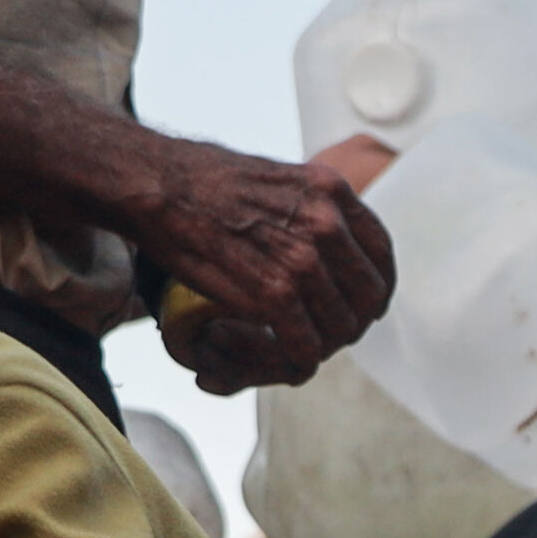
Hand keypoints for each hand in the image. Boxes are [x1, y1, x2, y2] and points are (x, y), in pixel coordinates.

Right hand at [154, 131, 401, 388]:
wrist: (156, 185)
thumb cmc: (203, 182)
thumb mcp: (279, 178)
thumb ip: (311, 209)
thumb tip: (332, 243)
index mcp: (331, 191)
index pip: (380, 252)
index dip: (377, 287)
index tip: (366, 304)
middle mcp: (326, 222)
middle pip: (368, 294)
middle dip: (353, 321)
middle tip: (332, 334)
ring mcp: (302, 258)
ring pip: (340, 325)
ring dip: (324, 345)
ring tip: (303, 347)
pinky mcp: (273, 292)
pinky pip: (305, 344)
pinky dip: (298, 359)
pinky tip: (288, 359)